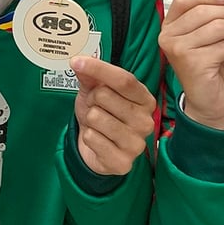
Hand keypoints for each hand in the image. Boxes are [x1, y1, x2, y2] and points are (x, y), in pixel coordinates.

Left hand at [70, 55, 155, 175]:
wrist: (97, 149)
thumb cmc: (102, 115)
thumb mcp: (95, 90)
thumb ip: (91, 75)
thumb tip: (80, 61)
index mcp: (145, 99)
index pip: (124, 79)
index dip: (99, 68)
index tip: (77, 62)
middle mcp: (146, 121)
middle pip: (105, 96)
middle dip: (92, 100)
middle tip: (96, 108)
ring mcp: (137, 143)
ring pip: (96, 117)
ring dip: (89, 119)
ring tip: (97, 125)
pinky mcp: (123, 162)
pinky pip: (91, 138)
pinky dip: (88, 137)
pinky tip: (97, 141)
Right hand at [158, 0, 223, 130]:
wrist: (207, 102)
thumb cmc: (209, 68)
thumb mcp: (207, 38)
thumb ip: (210, 18)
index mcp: (169, 27)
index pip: (184, 0)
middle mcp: (169, 37)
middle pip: (204, 11)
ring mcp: (179, 49)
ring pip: (218, 27)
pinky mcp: (193, 63)